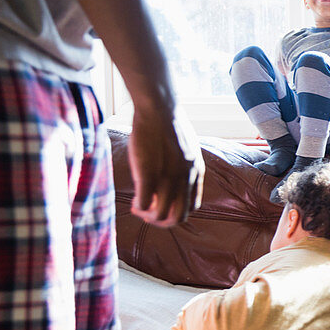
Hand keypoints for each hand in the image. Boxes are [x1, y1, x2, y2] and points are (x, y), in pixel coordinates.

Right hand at [128, 105, 203, 226]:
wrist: (158, 108)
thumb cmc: (167, 124)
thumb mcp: (185, 147)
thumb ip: (183, 165)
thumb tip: (173, 175)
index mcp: (195, 172)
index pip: (192, 206)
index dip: (175, 210)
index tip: (161, 202)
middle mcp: (185, 179)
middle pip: (179, 216)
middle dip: (163, 220)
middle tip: (148, 212)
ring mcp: (168, 178)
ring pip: (162, 215)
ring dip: (149, 217)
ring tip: (139, 207)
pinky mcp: (149, 174)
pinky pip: (145, 204)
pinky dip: (140, 208)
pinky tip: (134, 201)